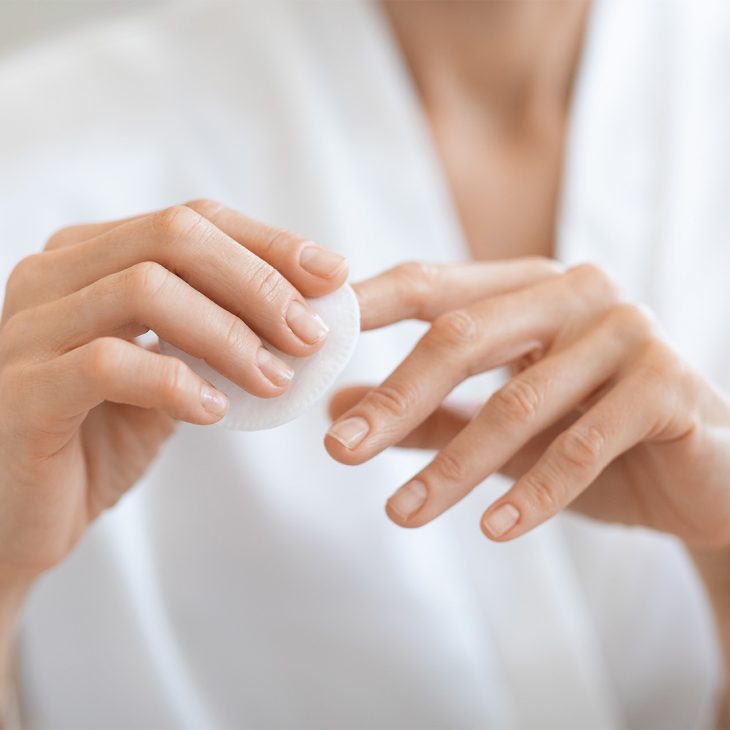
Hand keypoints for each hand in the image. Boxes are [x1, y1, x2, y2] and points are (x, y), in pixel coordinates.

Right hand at [0, 200, 346, 582]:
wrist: (17, 517)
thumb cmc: (96, 438)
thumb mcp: (166, 376)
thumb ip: (214, 339)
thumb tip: (304, 317)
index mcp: (88, 259)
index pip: (191, 221)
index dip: (269, 243)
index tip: (331, 275)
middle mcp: (52, 276)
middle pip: (173, 236)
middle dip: (259, 283)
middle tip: (311, 334)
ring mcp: (28, 328)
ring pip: (145, 290)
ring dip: (230, 335)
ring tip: (276, 379)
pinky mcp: (21, 391)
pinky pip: (108, 365)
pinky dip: (177, 382)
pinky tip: (215, 412)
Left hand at [326, 259, 729, 546]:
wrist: (703, 472)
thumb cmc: (593, 434)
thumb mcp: (500, 423)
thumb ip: (425, 412)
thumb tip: (337, 412)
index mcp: (528, 287)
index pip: (429, 285)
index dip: (365, 308)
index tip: (308, 344)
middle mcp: (575, 294)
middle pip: (462, 336)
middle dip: (396, 399)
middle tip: (340, 451)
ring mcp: (627, 333)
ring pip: (518, 401)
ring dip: (453, 465)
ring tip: (401, 514)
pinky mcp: (668, 387)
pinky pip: (584, 445)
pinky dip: (534, 493)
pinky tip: (492, 529)